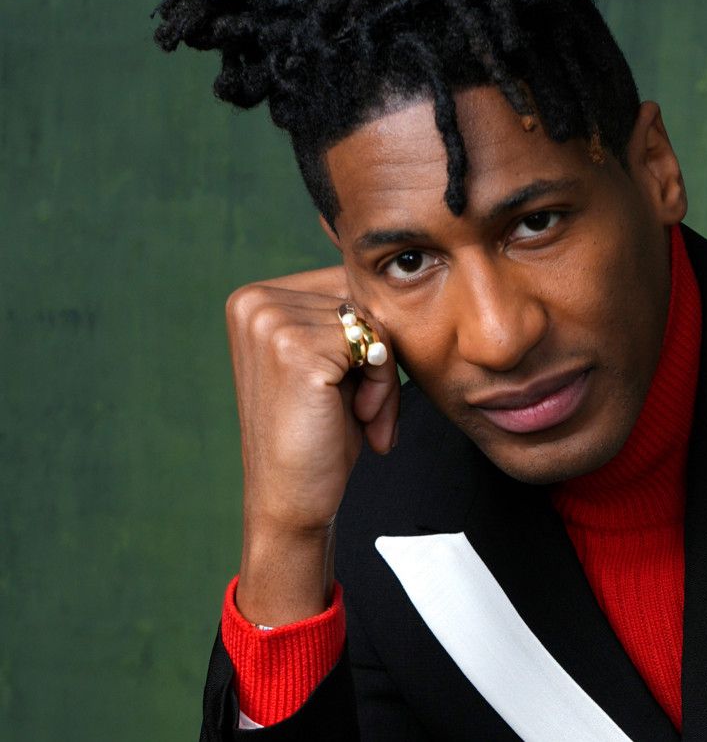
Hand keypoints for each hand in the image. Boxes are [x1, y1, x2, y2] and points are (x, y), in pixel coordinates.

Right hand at [224, 265, 399, 624]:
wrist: (292, 500)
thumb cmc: (319, 432)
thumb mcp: (332, 361)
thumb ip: (347, 314)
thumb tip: (389, 269)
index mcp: (255, 297)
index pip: (348, 284)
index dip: (370, 335)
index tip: (356, 385)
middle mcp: (255, 302)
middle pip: (363, 299)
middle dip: (381, 355)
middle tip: (366, 407)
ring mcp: (270, 323)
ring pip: (375, 322)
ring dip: (386, 374)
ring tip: (361, 413)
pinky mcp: (296, 349)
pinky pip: (378, 344)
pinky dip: (385, 384)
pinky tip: (361, 417)